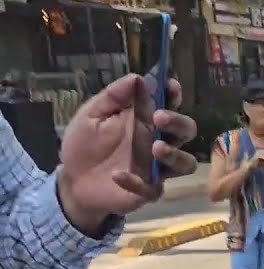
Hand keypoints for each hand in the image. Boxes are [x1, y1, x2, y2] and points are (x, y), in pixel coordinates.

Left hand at [57, 74, 197, 234]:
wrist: (73, 181)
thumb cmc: (84, 145)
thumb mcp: (90, 116)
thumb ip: (112, 97)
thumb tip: (136, 77)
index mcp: (146, 121)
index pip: (169, 104)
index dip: (174, 94)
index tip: (170, 86)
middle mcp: (158, 142)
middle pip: (186, 131)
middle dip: (178, 122)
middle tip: (159, 117)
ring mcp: (156, 168)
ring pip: (187, 163)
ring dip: (175, 154)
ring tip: (156, 148)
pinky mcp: (148, 191)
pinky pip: (153, 189)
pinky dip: (137, 183)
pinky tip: (117, 175)